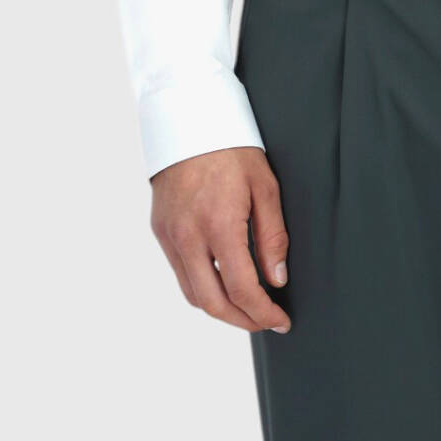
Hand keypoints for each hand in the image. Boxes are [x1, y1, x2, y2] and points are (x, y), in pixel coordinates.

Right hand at [150, 146, 290, 333]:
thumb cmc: (232, 148)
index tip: (280, 320)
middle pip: (212, 303)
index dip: (263, 313)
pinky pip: (180, 272)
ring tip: (246, 307)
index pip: (241, 289)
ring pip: (193, 293)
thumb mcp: (264, 185)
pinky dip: (202, 287)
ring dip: (220, 308)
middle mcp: (189, 236)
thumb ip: (272, 236)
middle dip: (242, 320)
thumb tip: (277, 279)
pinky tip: (221, 282)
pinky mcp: (160, 231)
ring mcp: (170, 236)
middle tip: (264, 321)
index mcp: (219, 224)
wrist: (188, 119)